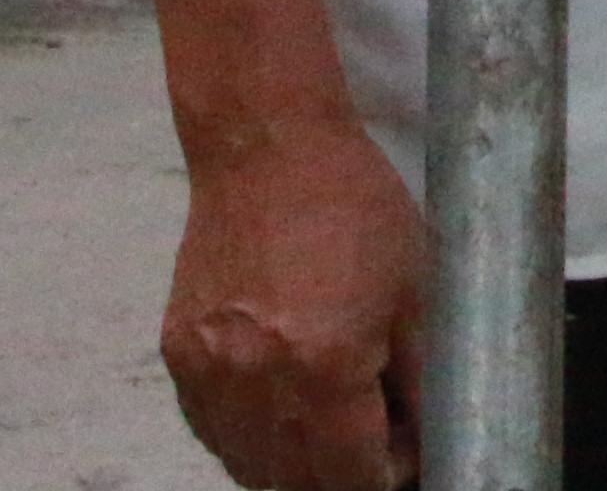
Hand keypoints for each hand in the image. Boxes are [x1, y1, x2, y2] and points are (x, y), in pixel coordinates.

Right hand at [157, 115, 425, 488]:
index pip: (352, 474)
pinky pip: (215, 430)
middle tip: (372, 438)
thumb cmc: (352, 207)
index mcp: (324, 368)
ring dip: (294, 464)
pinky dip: (249, 436)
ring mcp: (209, 375)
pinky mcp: (179, 359)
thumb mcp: (413, 292)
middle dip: (341, 473)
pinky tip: (281, 405)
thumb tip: (427, 437)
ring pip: (251, 466)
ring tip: (330, 422)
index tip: (405, 450)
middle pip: (299, 481)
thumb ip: (421, 380)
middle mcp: (257, 383)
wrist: (267, 150)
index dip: (386, 473)